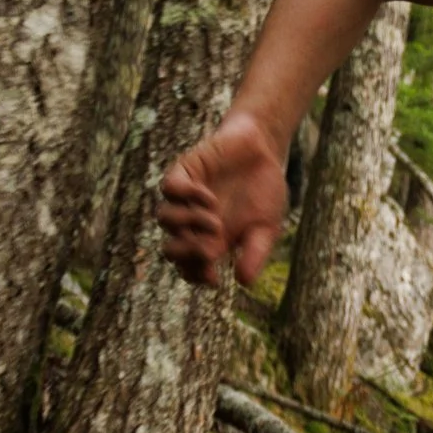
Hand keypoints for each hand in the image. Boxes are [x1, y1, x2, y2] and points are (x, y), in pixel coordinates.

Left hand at [156, 108, 289, 287]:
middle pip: (170, 248)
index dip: (195, 276)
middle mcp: (192, 222)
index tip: (213, 277)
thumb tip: (243, 282)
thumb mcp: (266, 228)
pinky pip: (170, 189)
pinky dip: (186, 196)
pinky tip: (209, 197)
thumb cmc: (265, 191)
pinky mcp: (184, 172)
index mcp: (211, 240)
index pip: (189, 266)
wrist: (264, 150)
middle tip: (211, 250)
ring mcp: (185, 197)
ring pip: (165, 219)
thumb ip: (255, 254)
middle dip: (187, 254)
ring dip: (188, 226)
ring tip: (215, 222)